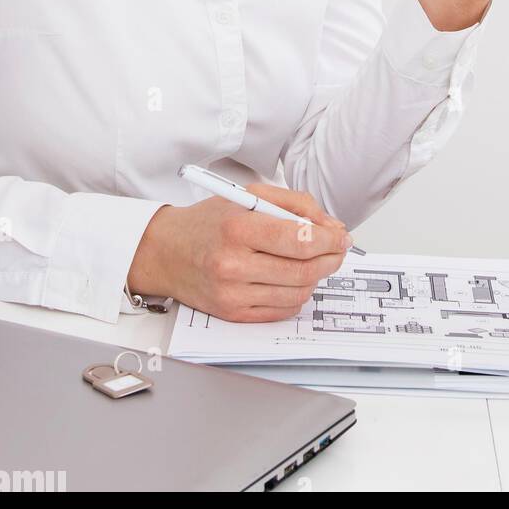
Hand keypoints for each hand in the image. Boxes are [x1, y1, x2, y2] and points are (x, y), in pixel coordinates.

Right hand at [127, 184, 353, 321]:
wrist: (167, 251)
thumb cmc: (209, 221)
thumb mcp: (250, 195)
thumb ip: (296, 205)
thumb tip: (332, 226)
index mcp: (238, 229)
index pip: (300, 240)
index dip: (330, 240)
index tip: (341, 236)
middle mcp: (233, 265)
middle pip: (303, 270)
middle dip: (331, 259)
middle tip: (338, 249)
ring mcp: (232, 294)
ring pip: (297, 293)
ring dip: (315, 278)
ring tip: (314, 262)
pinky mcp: (233, 314)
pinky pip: (282, 311)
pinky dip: (297, 295)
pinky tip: (293, 278)